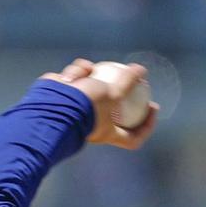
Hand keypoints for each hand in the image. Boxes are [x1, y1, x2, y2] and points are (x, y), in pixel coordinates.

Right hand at [40, 57, 158, 148]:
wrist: (52, 105)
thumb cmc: (86, 106)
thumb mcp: (112, 94)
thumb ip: (128, 83)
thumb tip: (142, 71)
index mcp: (107, 134)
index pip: (133, 138)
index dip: (147, 126)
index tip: (153, 108)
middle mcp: (94, 124)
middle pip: (113, 107)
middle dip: (122, 92)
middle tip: (135, 78)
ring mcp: (79, 109)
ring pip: (93, 85)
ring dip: (94, 75)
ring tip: (91, 69)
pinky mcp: (65, 95)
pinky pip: (77, 78)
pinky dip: (79, 72)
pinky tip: (80, 68)